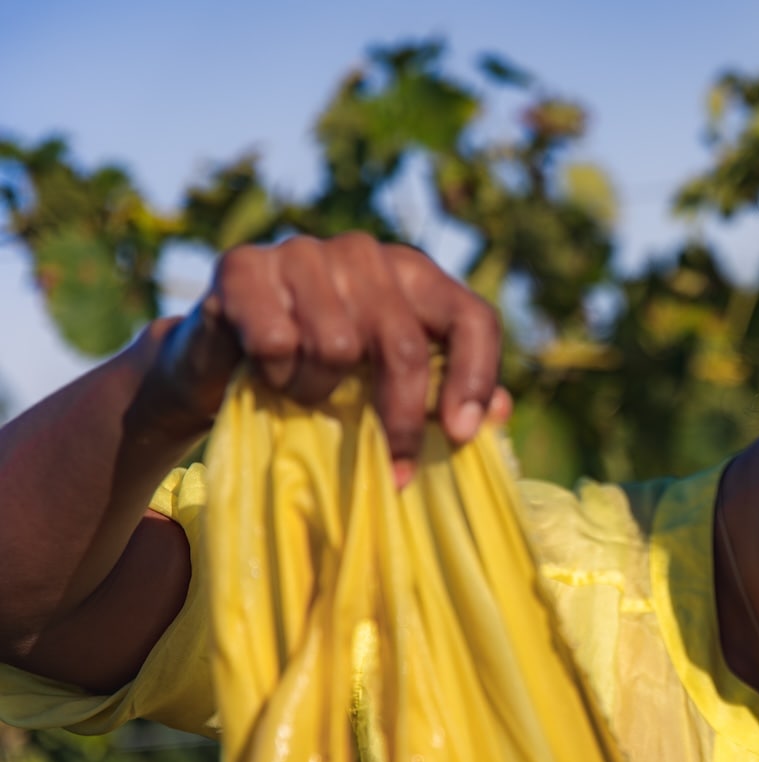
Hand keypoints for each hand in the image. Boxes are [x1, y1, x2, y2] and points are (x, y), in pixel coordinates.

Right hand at [142, 233, 503, 485]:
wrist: (217, 368)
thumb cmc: (319, 381)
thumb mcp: (387, 390)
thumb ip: (446, 395)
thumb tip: (500, 413)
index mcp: (415, 275)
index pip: (471, 317)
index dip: (475, 378)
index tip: (460, 435)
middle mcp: (365, 253)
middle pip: (403, 343)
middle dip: (399, 419)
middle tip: (393, 470)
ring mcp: (304, 252)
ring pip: (337, 345)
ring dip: (320, 393)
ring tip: (307, 395)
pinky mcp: (243, 266)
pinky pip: (278, 342)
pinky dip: (275, 375)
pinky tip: (267, 373)